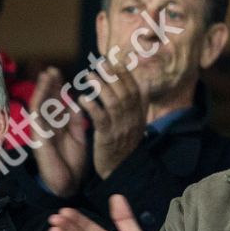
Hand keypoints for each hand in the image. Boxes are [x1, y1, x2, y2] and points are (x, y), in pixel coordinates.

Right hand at [30, 67, 88, 196]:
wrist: (68, 183)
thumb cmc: (72, 162)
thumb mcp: (79, 135)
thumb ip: (76, 119)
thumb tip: (74, 101)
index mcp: (58, 126)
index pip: (57, 103)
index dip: (58, 89)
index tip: (62, 75)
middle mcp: (48, 126)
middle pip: (48, 101)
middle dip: (50, 85)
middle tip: (53, 69)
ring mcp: (41, 130)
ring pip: (40, 105)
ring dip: (43, 88)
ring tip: (47, 73)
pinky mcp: (38, 135)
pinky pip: (37, 114)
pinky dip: (39, 99)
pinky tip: (43, 88)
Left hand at [87, 46, 146, 179]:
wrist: (122, 170)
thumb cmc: (127, 143)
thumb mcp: (139, 121)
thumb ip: (141, 102)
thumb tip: (146, 80)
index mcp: (139, 113)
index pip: (134, 88)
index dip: (125, 74)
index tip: (115, 61)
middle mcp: (132, 118)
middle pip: (124, 92)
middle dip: (112, 75)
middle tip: (100, 62)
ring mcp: (121, 127)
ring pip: (112, 102)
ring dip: (101, 87)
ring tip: (89, 76)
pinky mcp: (108, 137)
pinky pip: (101, 119)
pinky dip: (92, 107)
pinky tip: (83, 98)